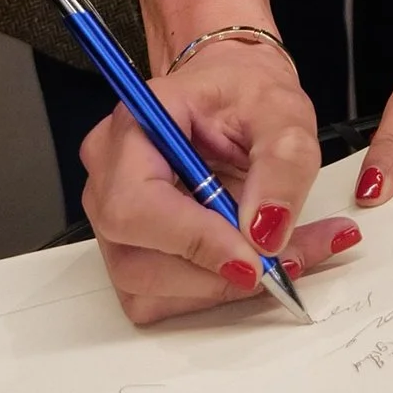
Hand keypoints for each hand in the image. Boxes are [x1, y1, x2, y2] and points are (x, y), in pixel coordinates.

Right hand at [80, 35, 360, 322]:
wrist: (233, 96)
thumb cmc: (243, 94)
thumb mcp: (282, 110)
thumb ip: (282, 163)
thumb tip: (266, 231)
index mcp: (133, 128)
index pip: (135, 205)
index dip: (192, 241)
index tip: (254, 255)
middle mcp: (107, 178)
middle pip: (136, 261)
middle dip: (216, 273)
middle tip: (285, 257)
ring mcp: (112, 222)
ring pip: (149, 290)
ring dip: (221, 287)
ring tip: (284, 254)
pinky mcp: (131, 251)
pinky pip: (160, 298)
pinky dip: (214, 291)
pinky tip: (257, 261)